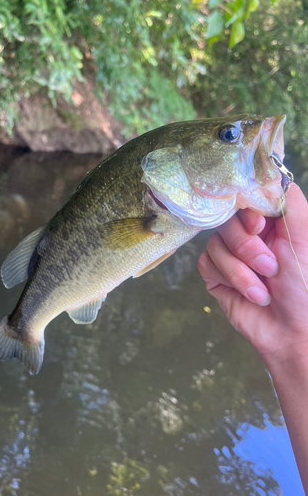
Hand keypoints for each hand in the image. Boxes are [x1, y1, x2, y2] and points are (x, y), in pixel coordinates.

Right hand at [197, 183, 307, 367]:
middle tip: (271, 267)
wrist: (293, 332)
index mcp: (271, 222)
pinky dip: (230, 279)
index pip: (246, 198)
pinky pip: (207, 263)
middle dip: (247, 247)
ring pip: (215, 243)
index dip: (246, 209)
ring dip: (241, 270)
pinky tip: (250, 294)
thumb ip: (288, 202)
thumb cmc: (306, 287)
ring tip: (264, 290)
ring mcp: (230, 255)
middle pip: (227, 220)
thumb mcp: (304, 238)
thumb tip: (271, 173)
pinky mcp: (216, 275)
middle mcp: (249, 235)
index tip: (258, 225)